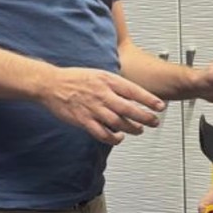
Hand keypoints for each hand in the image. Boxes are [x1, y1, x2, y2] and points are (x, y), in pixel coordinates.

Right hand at [39, 67, 164, 145]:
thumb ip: (116, 84)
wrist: (51, 84)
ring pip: (118, 123)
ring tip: (139, 130)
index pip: (134, 91)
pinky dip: (113, 138)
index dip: (149, 100)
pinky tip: (119, 138)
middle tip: (154, 122)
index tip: (161, 106)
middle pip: (129, 109)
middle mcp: (102, 94)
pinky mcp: (84, 121)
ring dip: (132, 128)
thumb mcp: (99, 74)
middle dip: (145, 117)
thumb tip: (133, 93)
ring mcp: (93, 109)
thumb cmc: (75, 78)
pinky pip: (102, 134)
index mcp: (107, 81)